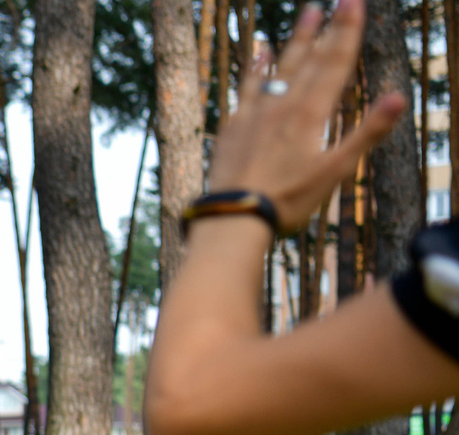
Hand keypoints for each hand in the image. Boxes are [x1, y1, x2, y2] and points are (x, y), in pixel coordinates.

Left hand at [204, 2, 405, 233]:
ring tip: (306, 13)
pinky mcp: (233, 127)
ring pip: (279, 68)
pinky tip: (259, 53)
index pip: (335, 63)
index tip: (354, 3)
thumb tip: (398, 97)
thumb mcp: (336, 171)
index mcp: (311, 113)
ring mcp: (255, 113)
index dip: (347, 31)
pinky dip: (256, 67)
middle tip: (337, 0)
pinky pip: (247, 87)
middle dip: (326, 28)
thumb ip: (367, 132)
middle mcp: (283, 105)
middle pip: (309, 60)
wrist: (232, 218)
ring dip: (295, 40)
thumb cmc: (287, 200)